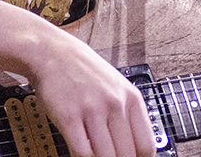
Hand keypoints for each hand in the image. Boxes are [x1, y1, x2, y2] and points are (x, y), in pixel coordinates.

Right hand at [23, 29, 157, 156]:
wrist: (54, 54)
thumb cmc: (85, 71)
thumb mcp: (117, 86)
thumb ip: (127, 115)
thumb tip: (134, 147)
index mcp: (131, 98)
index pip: (146, 144)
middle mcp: (115, 104)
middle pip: (126, 154)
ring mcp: (92, 110)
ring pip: (104, 156)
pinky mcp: (68, 116)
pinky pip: (81, 151)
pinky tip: (82, 156)